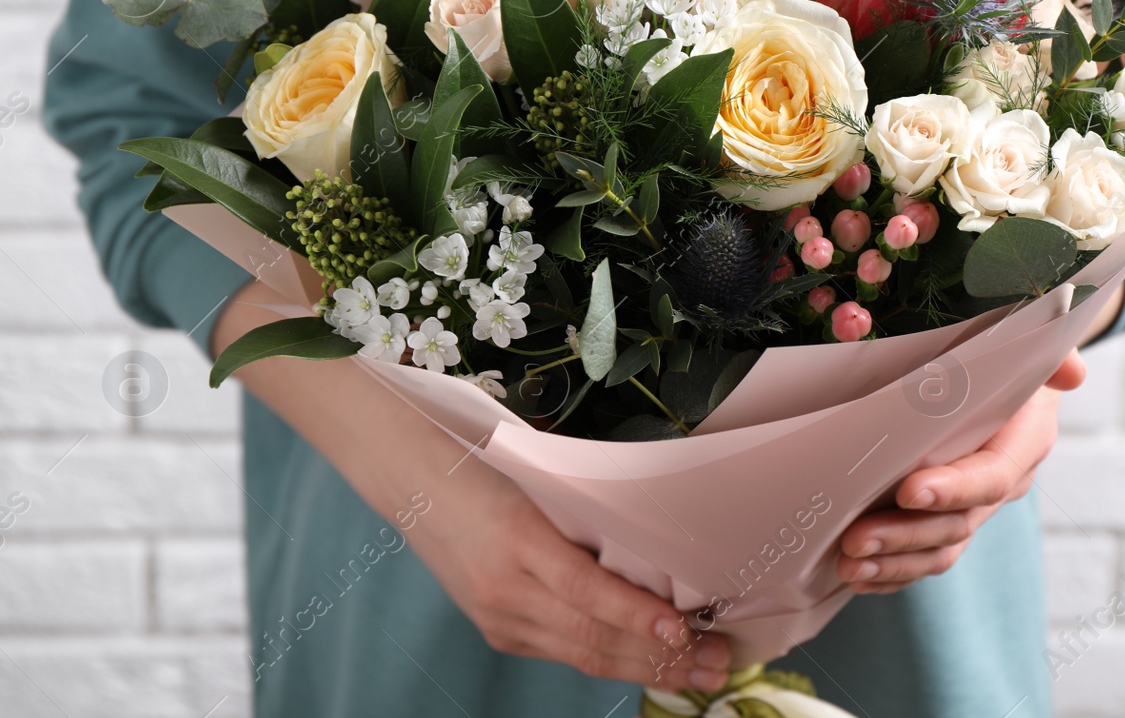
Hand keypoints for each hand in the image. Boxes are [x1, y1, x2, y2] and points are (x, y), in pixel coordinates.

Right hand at [216, 284, 731, 690]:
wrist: (403, 467)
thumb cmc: (480, 454)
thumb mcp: (537, 473)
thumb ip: (586, 509)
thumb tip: (659, 536)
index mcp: (518, 540)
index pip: (590, 593)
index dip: (639, 617)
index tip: (684, 627)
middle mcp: (506, 589)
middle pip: (594, 638)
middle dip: (663, 656)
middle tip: (720, 659)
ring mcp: (498, 614)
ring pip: (583, 654)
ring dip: (646, 667)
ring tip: (700, 671)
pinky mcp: (496, 624)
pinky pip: (562, 650)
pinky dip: (611, 657)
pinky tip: (649, 659)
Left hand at [835, 349, 1086, 593]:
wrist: (1008, 380)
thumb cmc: (1007, 356)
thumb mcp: (1026, 344)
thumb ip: (1051, 353)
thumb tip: (1072, 371)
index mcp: (1023, 442)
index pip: (991, 476)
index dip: (954, 489)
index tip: (909, 490)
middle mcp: (1002, 484)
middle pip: (958, 523)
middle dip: (906, 534)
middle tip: (856, 538)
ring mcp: (975, 508)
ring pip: (939, 549)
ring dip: (892, 562)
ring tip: (848, 563)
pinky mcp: (949, 521)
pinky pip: (924, 558)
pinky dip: (890, 571)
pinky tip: (854, 575)